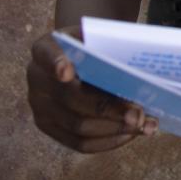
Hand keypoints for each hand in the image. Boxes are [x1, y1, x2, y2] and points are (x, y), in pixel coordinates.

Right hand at [26, 26, 157, 151]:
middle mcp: (36, 78)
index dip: (56, 63)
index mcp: (44, 48)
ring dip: (115, 129)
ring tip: (144, 126)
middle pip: (71, 99)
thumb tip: (140, 70)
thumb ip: (108, 47)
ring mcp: (40, 107)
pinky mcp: (49, 128)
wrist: (77, 56)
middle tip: (138, 114)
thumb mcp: (95, 36)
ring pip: (78, 126)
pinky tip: (130, 134)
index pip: (47, 54)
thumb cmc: (92, 45)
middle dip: (108, 109)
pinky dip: (109, 141)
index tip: (67, 71)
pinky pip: (79, 143)